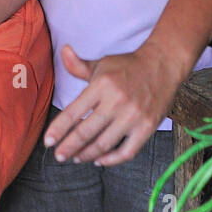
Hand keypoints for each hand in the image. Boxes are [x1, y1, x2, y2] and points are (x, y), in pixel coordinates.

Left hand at [44, 41, 178, 165]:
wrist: (163, 65)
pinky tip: (99, 160)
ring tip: (76, 158)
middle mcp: (117, 101)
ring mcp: (133, 116)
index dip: (58, 129)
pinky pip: (126, 152)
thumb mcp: (102, 64)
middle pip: (86, 132)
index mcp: (102, 85)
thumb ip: (79, 65)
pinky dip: (111, 160)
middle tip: (59, 155)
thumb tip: (64, 51)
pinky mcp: (147, 127)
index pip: (73, 112)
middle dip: (68, 147)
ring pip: (103, 144)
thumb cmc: (128, 67)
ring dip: (86, 154)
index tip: (48, 141)